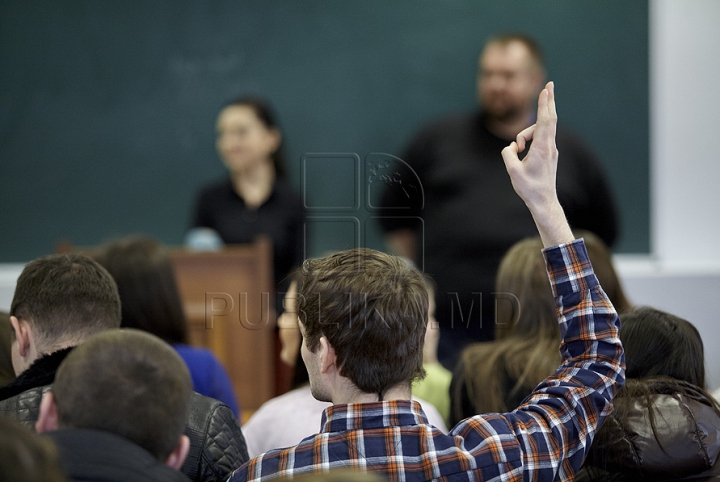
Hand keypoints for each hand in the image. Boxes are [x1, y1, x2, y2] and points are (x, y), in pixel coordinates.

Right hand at [501, 82, 573, 246]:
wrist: (544, 202)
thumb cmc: (529, 188)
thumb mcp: (512, 171)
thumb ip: (508, 154)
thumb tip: (511, 147)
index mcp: (542, 149)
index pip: (545, 122)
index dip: (544, 105)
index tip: (546, 90)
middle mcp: (549, 146)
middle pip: (550, 118)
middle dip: (548, 101)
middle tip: (550, 84)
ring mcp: (551, 150)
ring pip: (538, 131)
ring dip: (524, 135)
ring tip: (516, 151)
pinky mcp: (549, 154)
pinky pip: (539, 139)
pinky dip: (529, 139)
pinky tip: (520, 150)